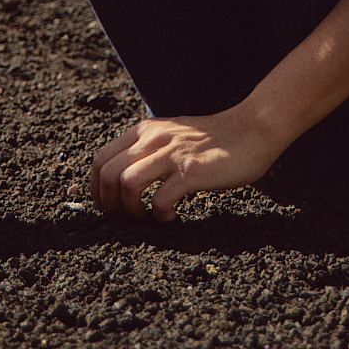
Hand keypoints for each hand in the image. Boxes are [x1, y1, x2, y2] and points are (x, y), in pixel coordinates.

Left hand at [90, 104, 281, 222]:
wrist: (253, 129)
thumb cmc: (215, 140)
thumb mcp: (173, 135)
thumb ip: (150, 149)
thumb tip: (124, 179)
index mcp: (146, 130)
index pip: (100, 159)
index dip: (95, 190)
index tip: (107, 208)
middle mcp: (154, 138)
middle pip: (107, 173)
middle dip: (108, 204)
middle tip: (125, 219)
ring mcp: (173, 153)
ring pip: (126, 183)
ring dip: (130, 210)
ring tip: (145, 218)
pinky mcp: (192, 171)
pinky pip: (159, 198)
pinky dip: (159, 215)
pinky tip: (171, 217)